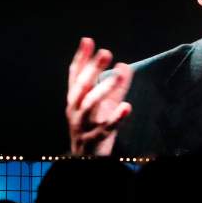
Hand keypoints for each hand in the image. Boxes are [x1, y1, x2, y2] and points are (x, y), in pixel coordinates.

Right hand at [67, 37, 132, 155]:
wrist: (85, 161)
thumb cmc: (95, 129)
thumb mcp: (105, 105)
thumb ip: (116, 86)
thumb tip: (124, 65)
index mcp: (75, 100)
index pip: (76, 76)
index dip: (81, 58)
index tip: (88, 41)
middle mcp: (74, 110)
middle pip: (82, 86)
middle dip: (92, 68)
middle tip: (105, 52)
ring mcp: (82, 125)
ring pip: (89, 105)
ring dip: (104, 88)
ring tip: (118, 75)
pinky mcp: (93, 140)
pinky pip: (105, 128)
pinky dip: (116, 118)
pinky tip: (127, 107)